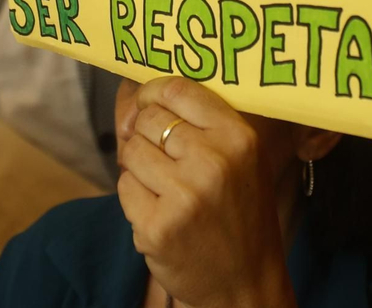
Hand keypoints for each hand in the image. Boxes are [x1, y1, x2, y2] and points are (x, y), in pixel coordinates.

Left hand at [117, 78, 296, 307]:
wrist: (246, 283)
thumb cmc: (240, 212)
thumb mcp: (243, 158)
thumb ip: (203, 122)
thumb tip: (138, 101)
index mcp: (238, 137)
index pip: (176, 89)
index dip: (152, 93)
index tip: (149, 105)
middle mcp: (214, 161)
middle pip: (149, 119)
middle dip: (147, 136)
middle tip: (166, 162)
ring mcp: (184, 196)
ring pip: (131, 151)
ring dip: (140, 167)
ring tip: (165, 189)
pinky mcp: (157, 227)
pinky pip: (125, 187)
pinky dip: (135, 197)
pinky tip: (160, 212)